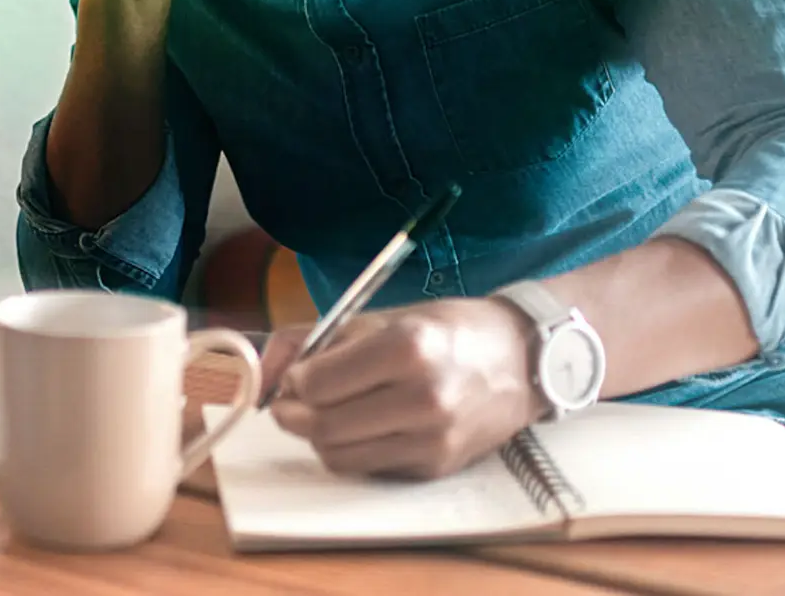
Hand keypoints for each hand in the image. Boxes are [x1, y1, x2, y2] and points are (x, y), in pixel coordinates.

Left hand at [262, 299, 541, 479]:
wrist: (521, 360)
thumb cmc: (447, 330)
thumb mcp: (383, 317)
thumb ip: (315, 339)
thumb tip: (263, 373)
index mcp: (408, 347)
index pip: (317, 384)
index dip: (293, 381)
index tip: (296, 374)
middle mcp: (423, 397)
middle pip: (323, 425)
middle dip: (294, 414)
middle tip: (293, 401)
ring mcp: (431, 438)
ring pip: (338, 455)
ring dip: (319, 436)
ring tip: (327, 412)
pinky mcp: (435, 467)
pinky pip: (368, 467)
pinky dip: (352, 450)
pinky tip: (364, 426)